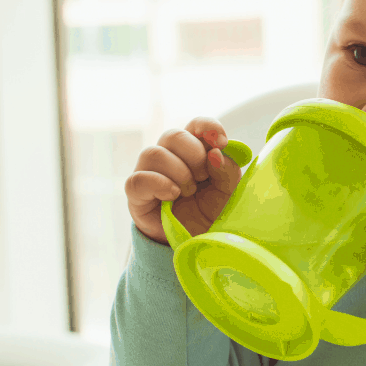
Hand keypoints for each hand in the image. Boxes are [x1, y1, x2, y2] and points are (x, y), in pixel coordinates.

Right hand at [125, 118, 241, 245]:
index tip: (221, 142)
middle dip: (194, 155)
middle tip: (203, 177)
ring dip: (178, 172)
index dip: (208, 127)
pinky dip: (160, 184)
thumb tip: (215, 153)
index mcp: (193, 149)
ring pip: (154, 153)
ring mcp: (149, 172)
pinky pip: (138, 179)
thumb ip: (228, 170)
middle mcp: (169, 155)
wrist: (195, 241)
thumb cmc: (211, 210)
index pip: (196, 124)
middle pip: (173, 135)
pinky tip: (173, 195)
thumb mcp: (228, 191)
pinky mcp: (136, 193)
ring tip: (189, 191)